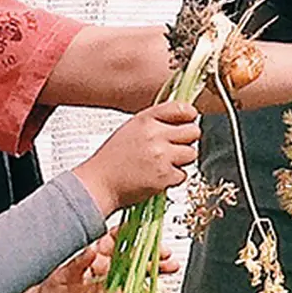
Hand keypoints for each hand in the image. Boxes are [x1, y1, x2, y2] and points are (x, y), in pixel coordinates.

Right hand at [79, 100, 199, 215]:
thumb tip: (181, 122)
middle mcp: (155, 136)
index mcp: (145, 120)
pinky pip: (183, 175)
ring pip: (191, 154)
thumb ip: (155, 124)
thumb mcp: (130, 130)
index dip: (189, 115)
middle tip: (175, 148)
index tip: (189, 121)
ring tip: (163, 164)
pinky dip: (173, 178)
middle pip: (193, 132)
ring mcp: (161, 156)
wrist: (99, 184)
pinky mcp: (165, 176)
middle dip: (187, 140)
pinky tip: (157, 176)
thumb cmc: (111, 160)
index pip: (181, 108)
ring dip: (181, 161)